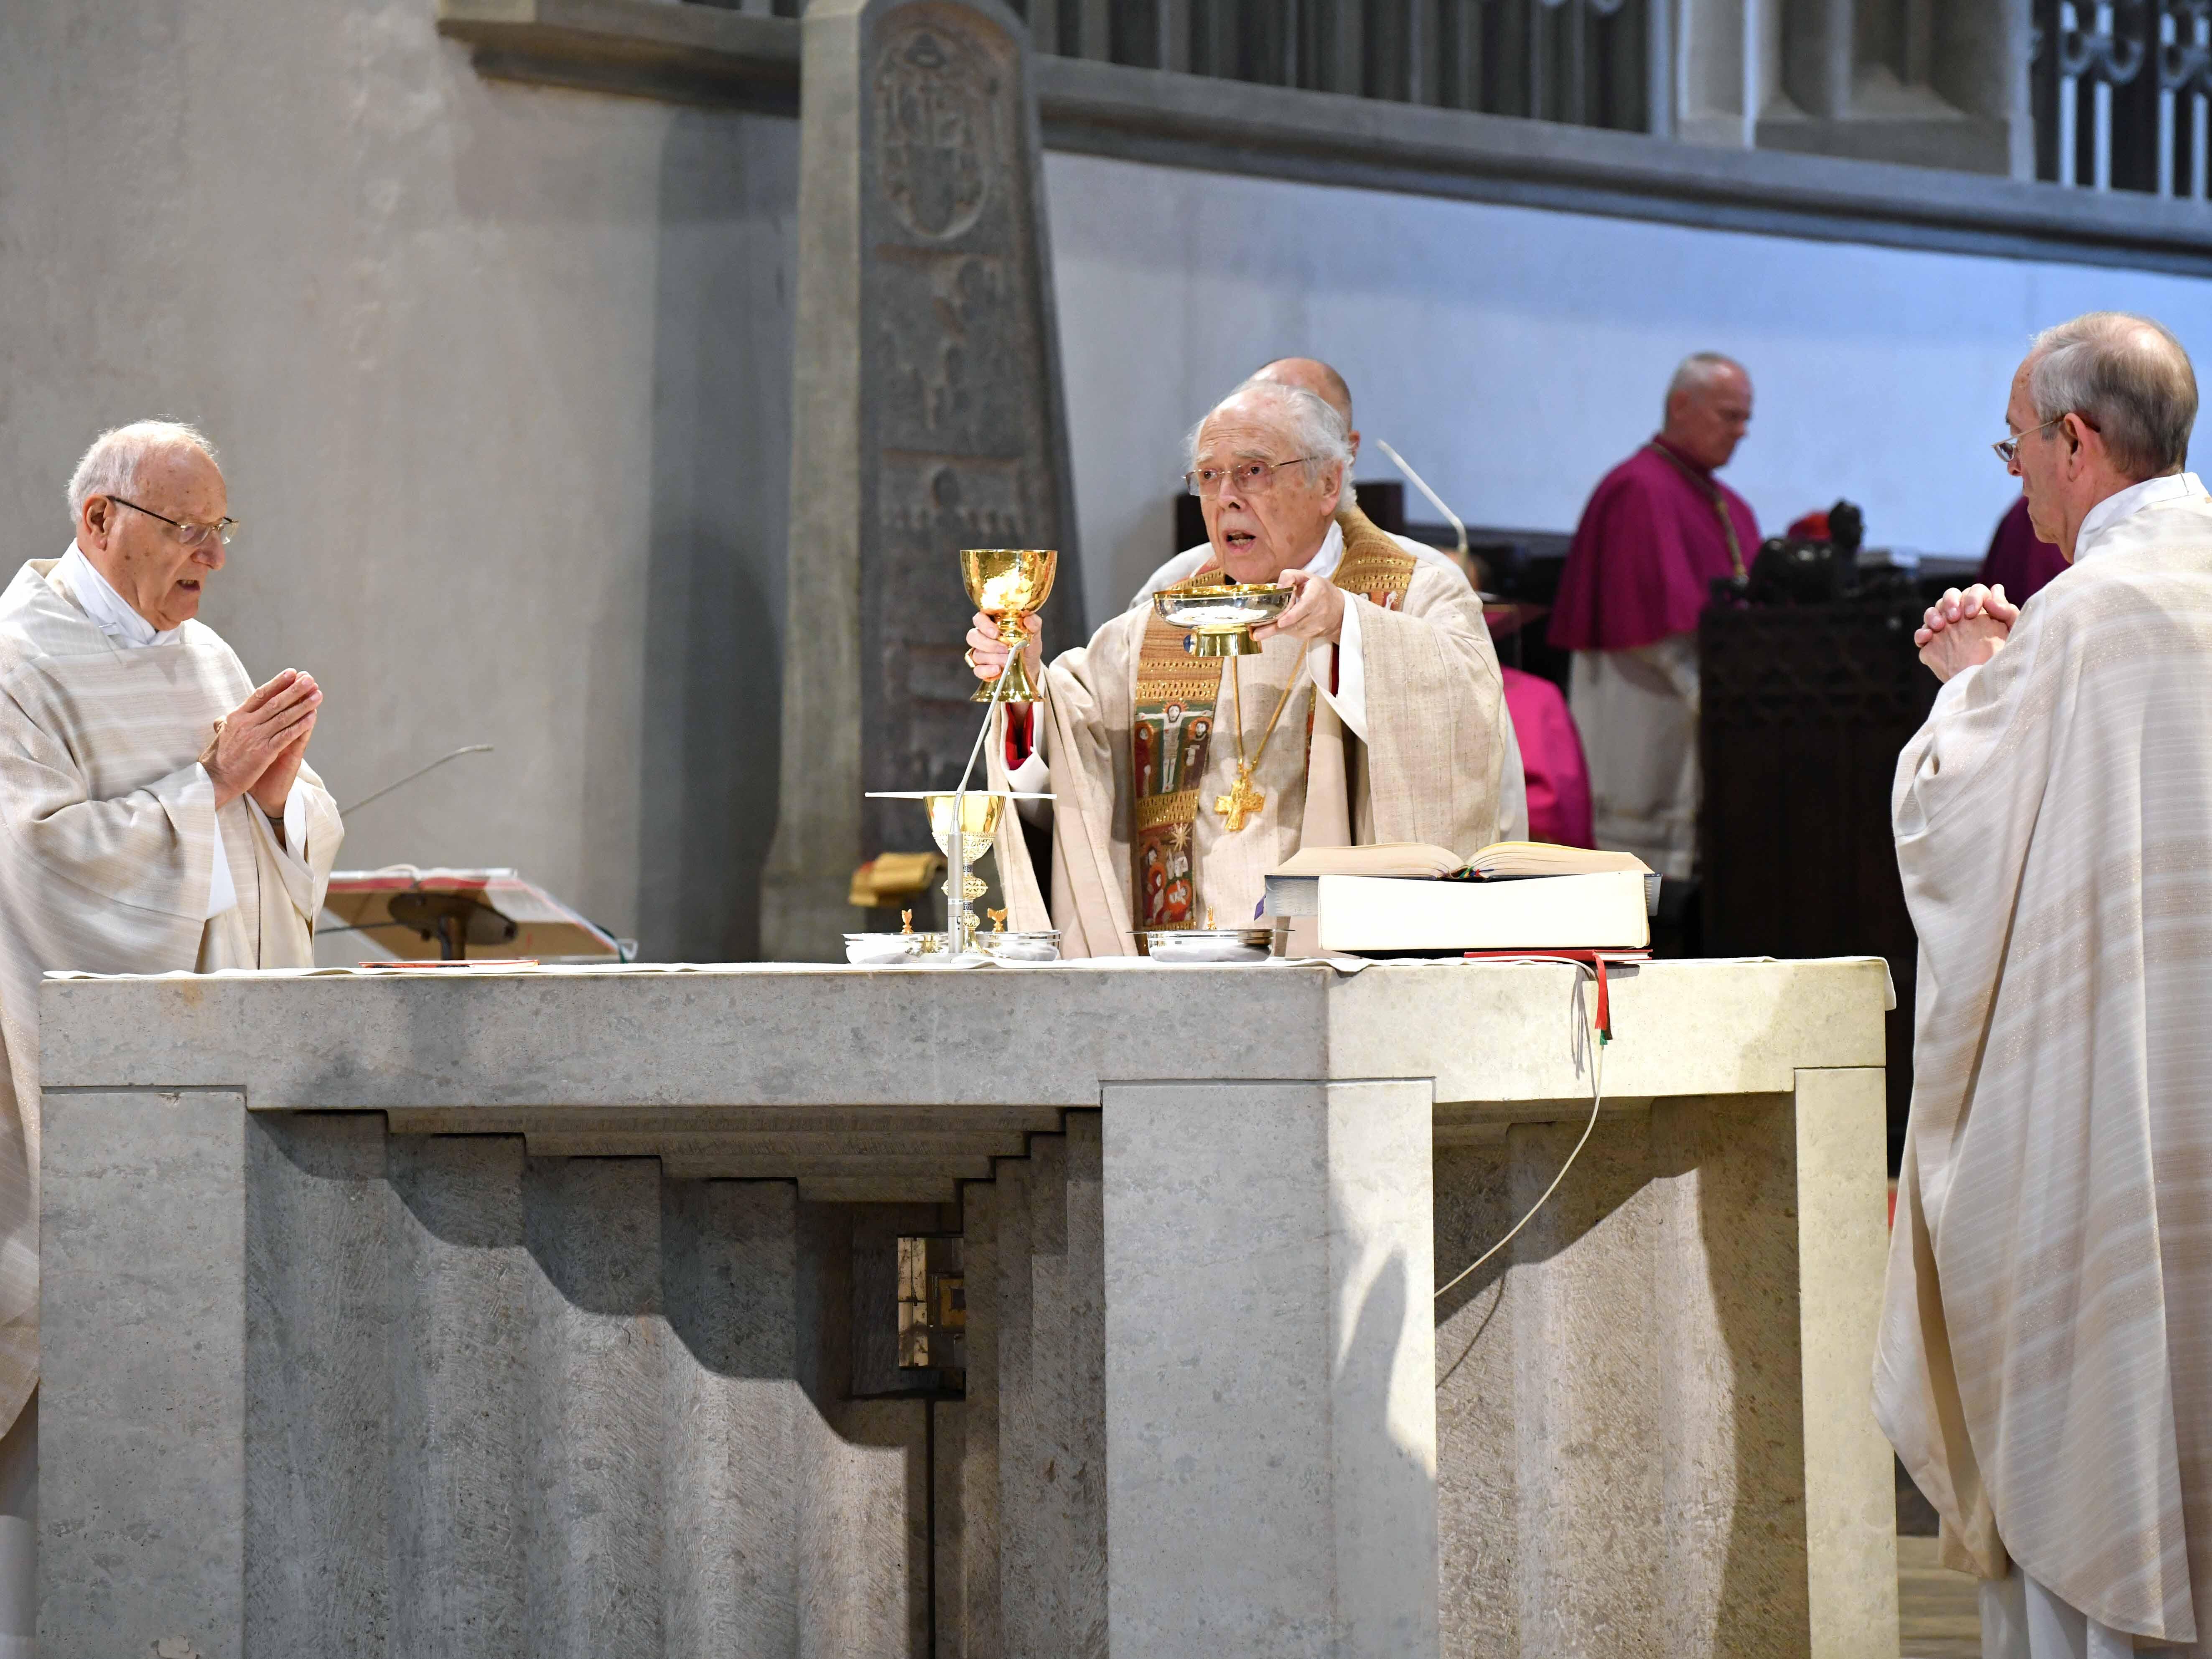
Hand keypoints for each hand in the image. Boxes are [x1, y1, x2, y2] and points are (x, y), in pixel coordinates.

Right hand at [200, 670, 320, 811]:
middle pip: (275, 702)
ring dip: (303, 705)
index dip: (277, 683)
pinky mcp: (264, 752)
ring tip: (317, 694)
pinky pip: (286, 736)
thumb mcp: (222, 734)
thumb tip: (225, 718)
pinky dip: (300, 726)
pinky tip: (312, 718)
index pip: (260, 695)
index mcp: (236, 717)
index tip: (292, 673)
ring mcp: (256, 737)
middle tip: (309, 678)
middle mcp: (246, 724)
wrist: (213, 780)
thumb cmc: (218, 758)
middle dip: (294, 689)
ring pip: (283, 717)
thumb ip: (227, 723)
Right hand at [966, 611, 1041, 688]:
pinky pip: (977, 670)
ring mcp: (980, 653)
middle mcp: (982, 637)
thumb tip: (1028, 618)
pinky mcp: (982, 669)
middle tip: (1005, 649)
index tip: (996, 633)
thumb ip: (1034, 623)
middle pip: (972, 636)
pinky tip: (998, 670)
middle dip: (988, 644)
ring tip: (1007, 660)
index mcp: (992, 623)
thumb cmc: (1028, 646)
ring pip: (976, 654)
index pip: (979, 618)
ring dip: (992, 658)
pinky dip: (987, 670)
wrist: (1030, 666)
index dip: (984, 624)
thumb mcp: (1034, 633)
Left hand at [1251, 569, 1344, 645]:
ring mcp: (1316, 626)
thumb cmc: (1319, 590)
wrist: (1339, 611)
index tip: (1281, 622)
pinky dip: (1282, 630)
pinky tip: (1274, 627)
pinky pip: (1293, 633)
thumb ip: (1290, 576)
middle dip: (1274, 629)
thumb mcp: (1307, 577)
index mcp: (1318, 593)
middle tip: (1256, 634)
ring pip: (1292, 630)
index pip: (1306, 606)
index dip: (1294, 615)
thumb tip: (1276, 588)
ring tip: (1257, 632)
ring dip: (1274, 630)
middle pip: (1295, 623)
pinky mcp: (1311, 635)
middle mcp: (1319, 612)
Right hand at [1915, 585, 2017, 682]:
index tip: (1973, 613)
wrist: (1986, 683)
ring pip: (1933, 611)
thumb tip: (1992, 598)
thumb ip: (2009, 611)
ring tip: (1939, 626)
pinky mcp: (1932, 644)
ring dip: (1933, 615)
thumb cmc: (2002, 657)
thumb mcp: (2013, 632)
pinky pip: (1921, 634)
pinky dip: (1921, 633)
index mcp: (1982, 609)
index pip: (1974, 591)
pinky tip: (1926, 638)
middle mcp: (1962, 616)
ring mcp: (1945, 629)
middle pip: (1950, 596)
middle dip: (1950, 602)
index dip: (1972, 597)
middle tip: (1954, 618)